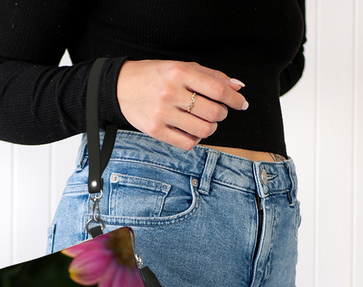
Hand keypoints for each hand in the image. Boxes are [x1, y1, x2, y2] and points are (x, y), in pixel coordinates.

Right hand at [115, 59, 247, 150]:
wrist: (120, 87)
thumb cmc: (155, 76)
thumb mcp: (181, 67)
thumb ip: (211, 76)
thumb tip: (238, 87)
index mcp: (179, 72)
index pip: (218, 89)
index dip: (234, 99)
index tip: (241, 104)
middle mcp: (171, 92)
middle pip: (213, 112)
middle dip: (222, 114)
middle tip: (218, 112)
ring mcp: (162, 113)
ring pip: (203, 130)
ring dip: (211, 128)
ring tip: (205, 121)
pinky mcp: (156, 131)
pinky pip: (187, 143)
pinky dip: (196, 139)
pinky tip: (193, 131)